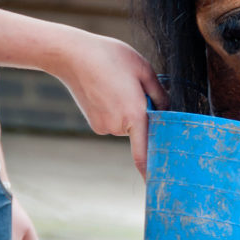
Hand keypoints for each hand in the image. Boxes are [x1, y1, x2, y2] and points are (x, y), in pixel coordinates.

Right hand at [55, 32, 168, 176]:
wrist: (72, 55)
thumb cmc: (110, 57)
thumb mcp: (144, 70)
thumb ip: (160, 94)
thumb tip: (168, 111)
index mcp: (134, 114)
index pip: (145, 151)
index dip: (151, 169)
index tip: (157, 184)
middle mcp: (118, 126)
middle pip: (142, 128)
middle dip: (145, 113)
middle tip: (133, 87)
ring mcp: (104, 127)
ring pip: (128, 125)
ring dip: (129, 111)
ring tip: (116, 85)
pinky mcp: (95, 125)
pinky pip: (115, 122)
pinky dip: (116, 111)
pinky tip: (107, 91)